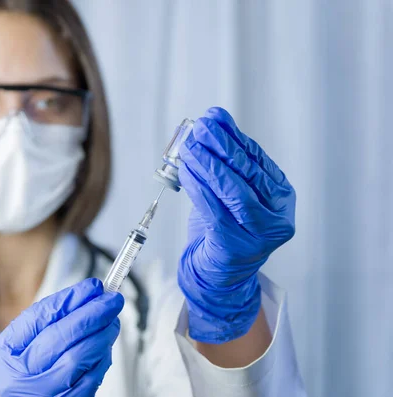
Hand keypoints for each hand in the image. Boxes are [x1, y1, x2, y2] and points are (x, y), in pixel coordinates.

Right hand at [0, 278, 123, 396]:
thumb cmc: (24, 374)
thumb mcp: (21, 345)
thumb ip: (47, 321)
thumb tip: (87, 295)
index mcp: (7, 353)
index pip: (39, 317)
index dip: (70, 299)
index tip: (92, 287)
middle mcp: (20, 375)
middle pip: (60, 337)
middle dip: (91, 313)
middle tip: (111, 300)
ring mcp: (42, 394)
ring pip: (78, 358)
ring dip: (101, 335)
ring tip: (112, 321)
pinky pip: (89, 381)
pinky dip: (101, 360)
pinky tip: (105, 347)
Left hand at [177, 107, 295, 342]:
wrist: (217, 273)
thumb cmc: (223, 226)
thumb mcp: (230, 191)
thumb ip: (226, 159)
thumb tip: (215, 118)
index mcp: (281, 198)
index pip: (257, 161)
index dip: (234, 138)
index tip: (214, 118)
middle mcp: (277, 217)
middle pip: (247, 175)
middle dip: (221, 148)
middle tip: (201, 128)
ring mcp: (259, 235)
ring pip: (233, 192)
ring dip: (208, 166)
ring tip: (189, 147)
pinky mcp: (236, 246)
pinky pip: (215, 211)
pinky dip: (199, 188)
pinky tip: (187, 172)